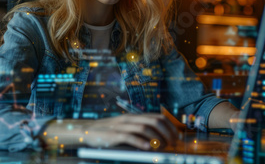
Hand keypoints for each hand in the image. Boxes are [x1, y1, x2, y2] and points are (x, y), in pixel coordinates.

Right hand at [41, 114, 177, 149]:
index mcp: (135, 116)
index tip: (177, 136)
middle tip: (172, 144)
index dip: (170, 126)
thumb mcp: (127, 129)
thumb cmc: (110, 133)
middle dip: (167, 132)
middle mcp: (130, 118)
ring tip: (163, 147)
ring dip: (157, 138)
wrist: (88, 131)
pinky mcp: (115, 135)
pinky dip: (142, 143)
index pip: (158, 116)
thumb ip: (141, 132)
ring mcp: (122, 126)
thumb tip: (160, 141)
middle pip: (155, 121)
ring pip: (145, 128)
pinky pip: (131, 137)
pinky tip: (149, 149)